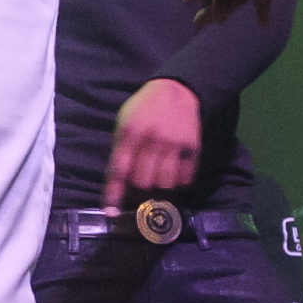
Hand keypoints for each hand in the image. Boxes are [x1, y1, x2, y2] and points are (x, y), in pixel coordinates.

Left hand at [99, 79, 201, 213]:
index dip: (113, 194)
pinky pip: (185, 179)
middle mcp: (152, 139)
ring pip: (165, 184)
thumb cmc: (144, 109)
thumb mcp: (124, 122)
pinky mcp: (193, 148)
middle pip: (143, 182)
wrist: (177, 90)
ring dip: (159, 191)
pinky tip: (173, 178)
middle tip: (138, 192)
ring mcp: (174, 144)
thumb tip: (117, 184)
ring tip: (156, 186)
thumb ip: (120, 150)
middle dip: (138, 192)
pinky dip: (178, 185)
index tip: (110, 212)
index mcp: (130, 132)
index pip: (119, 170)